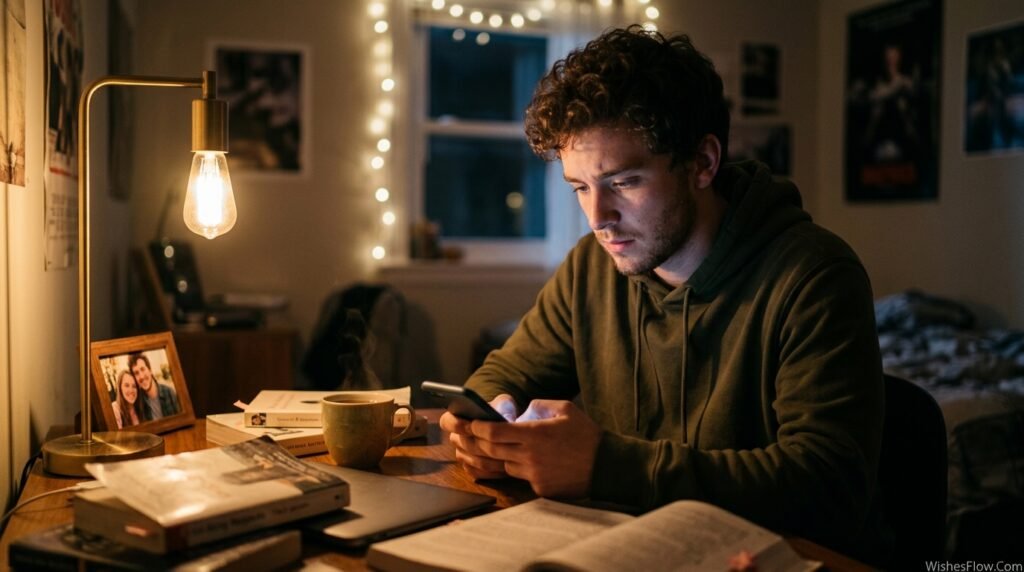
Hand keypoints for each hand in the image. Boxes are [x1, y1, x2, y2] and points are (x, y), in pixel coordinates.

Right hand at [441, 394, 518, 479]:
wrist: (511, 430)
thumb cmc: (505, 413)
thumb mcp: (505, 403)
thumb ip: (501, 405)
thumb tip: (500, 417)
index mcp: (458, 417)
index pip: (447, 421)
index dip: (455, 424)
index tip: (469, 425)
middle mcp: (457, 437)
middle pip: (459, 442)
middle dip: (477, 443)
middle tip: (495, 443)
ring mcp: (463, 454)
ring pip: (468, 459)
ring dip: (487, 458)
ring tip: (505, 456)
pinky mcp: (472, 468)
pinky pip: (475, 472)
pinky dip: (489, 471)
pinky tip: (504, 466)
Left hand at [461, 400, 602, 498]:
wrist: (607, 466)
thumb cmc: (587, 435)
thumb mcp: (566, 409)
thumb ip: (540, 405)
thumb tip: (522, 410)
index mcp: (535, 433)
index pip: (494, 432)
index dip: (478, 428)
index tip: (470, 423)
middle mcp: (530, 455)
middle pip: (491, 450)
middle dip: (475, 442)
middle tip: (465, 436)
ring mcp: (534, 474)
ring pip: (504, 465)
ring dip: (496, 457)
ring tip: (490, 449)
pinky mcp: (540, 488)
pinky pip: (521, 477)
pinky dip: (518, 469)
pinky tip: (521, 464)